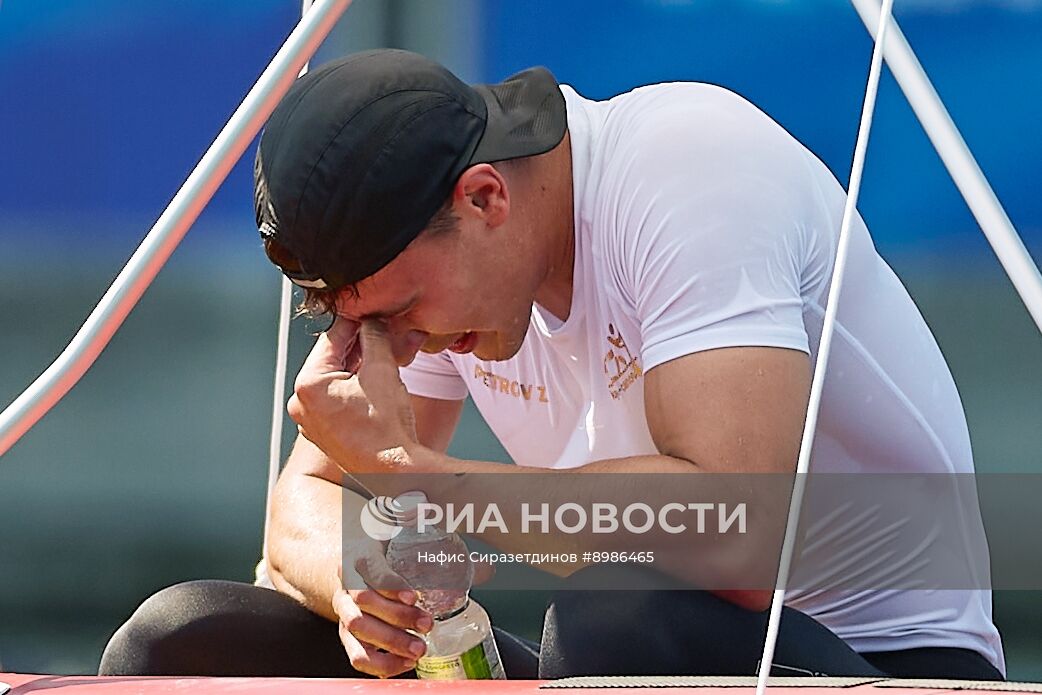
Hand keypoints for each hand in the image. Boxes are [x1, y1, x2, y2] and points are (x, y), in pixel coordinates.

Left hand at [289, 319, 417, 473]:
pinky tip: (375, 382)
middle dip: (358, 347)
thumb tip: (372, 321)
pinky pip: (335, 401)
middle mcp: (301, 404)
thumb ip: (374, 338)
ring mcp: (309, 422)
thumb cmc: (387, 426)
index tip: (370, 312)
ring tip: (382, 356)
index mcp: (308, 386)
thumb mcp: (382, 370)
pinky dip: (353, 389)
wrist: (395, 472)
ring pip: (334, 381)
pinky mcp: (321, 434)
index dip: (355, 324)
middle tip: (380, 332)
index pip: (331, 340)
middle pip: (331, 360)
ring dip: (357, 367)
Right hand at [334, 541, 432, 678]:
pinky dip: (379, 665)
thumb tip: (479, 558)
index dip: (390, 584)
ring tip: (419, 649)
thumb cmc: (384, 549)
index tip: (414, 595)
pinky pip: (356, 654)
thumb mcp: (401, 533)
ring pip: (357, 630)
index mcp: (360, 554)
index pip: (371, 568)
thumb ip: (433, 539)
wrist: (353, 563)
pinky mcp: (348, 634)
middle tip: (428, 624)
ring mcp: (344, 610)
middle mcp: (346, 583)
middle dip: (397, 617)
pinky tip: (405, 664)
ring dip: (390, 643)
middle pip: (363, 603)